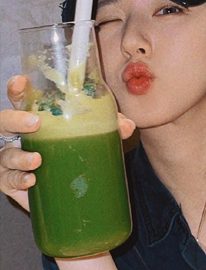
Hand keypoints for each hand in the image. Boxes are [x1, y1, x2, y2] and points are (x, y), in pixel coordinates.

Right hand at [0, 76, 135, 211]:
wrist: (64, 188)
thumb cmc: (70, 149)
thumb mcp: (91, 134)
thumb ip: (108, 126)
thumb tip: (128, 126)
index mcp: (31, 117)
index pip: (19, 98)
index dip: (16, 89)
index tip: (19, 82)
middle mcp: (15, 136)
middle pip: (3, 122)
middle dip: (15, 119)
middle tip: (35, 123)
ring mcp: (9, 160)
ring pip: (5, 155)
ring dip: (19, 157)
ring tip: (37, 160)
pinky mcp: (10, 183)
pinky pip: (8, 180)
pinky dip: (18, 180)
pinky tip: (31, 181)